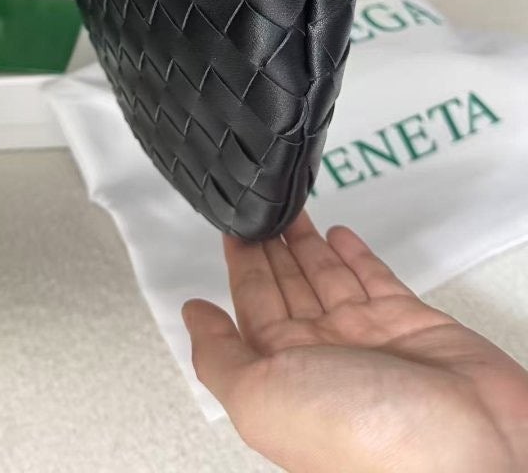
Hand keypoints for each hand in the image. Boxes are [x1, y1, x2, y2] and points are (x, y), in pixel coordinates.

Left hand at [183, 213, 527, 471]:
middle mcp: (324, 358)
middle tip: (260, 211)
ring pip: (328, 278)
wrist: (467, 451)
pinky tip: (339, 233)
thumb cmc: (362, 437)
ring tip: (291, 210)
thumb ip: (220, 356)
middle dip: (272, 249)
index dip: (240, 267)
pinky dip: (356, 255)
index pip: (252, 308)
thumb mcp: (261, 398)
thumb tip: (192, 316)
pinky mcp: (412, 325)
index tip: (230, 230)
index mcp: (283, 377)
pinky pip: (375, 280)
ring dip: (309, 244)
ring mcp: (369, 340)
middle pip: (288, 288)